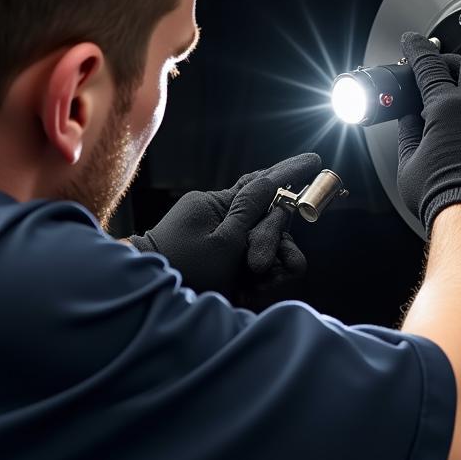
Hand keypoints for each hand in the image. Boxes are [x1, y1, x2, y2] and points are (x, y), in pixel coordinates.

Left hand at [127, 153, 321, 295]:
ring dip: (266, 266)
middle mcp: (216, 217)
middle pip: (264, 220)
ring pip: (259, 244)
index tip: (315, 160)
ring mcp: (215, 239)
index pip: (260, 182)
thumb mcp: (224, 243)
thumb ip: (252, 213)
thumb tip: (271, 182)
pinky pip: (246, 262)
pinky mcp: (216, 261)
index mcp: (214, 204)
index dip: (290, 173)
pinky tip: (246, 291)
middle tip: (259, 268)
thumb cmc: (182, 270)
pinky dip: (254, 278)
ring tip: (251, 284)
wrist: (145, 299)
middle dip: (272, 243)